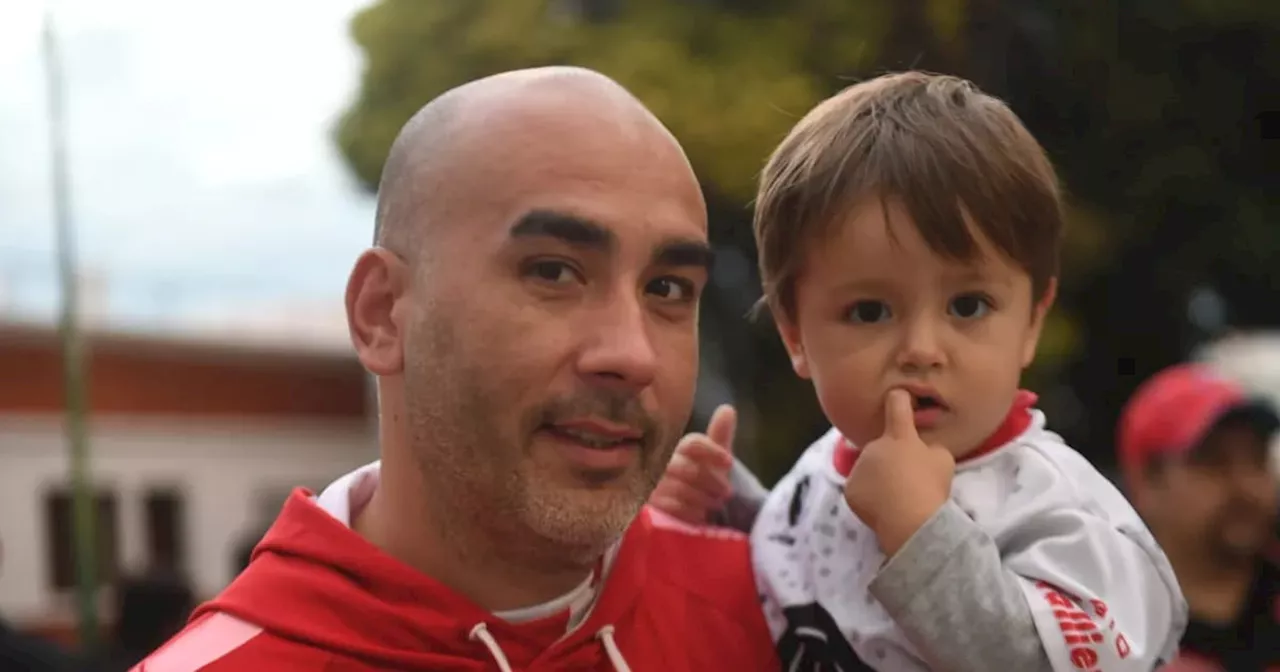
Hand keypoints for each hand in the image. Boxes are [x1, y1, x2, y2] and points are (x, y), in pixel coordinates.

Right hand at [648, 404, 736, 524]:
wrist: (690, 512)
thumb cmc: (704, 483)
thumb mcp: (715, 461)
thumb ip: (719, 437)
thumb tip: (727, 408)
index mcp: (679, 448)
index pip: (693, 444)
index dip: (712, 452)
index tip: (729, 462)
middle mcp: (662, 464)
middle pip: (689, 469)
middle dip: (712, 481)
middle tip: (727, 492)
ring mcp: (652, 485)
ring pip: (680, 489)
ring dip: (703, 498)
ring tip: (715, 505)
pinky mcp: (648, 506)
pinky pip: (671, 506)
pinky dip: (690, 511)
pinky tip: (699, 514)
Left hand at [845, 389, 954, 556]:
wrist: (910, 519)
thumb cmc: (931, 486)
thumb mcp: (943, 460)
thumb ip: (930, 448)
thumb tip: (922, 450)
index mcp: (898, 436)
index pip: (897, 406)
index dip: (899, 399)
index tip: (897, 395)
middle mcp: (874, 446)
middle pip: (882, 447)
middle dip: (891, 458)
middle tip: (907, 479)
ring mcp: (859, 467)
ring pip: (869, 469)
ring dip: (879, 477)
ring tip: (896, 497)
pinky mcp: (850, 489)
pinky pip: (861, 489)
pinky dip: (869, 496)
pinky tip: (883, 507)